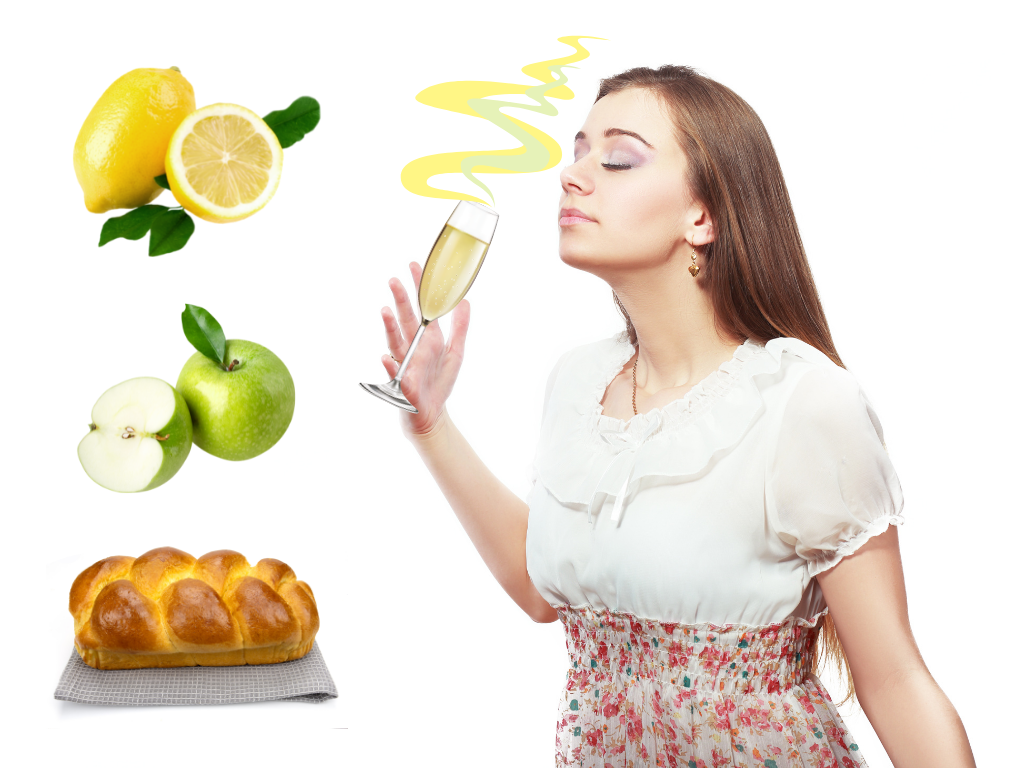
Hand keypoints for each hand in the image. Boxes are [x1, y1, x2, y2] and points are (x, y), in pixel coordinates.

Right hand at [381, 261, 469, 438]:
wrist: (432, 414)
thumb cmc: (440, 383)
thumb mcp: (456, 352)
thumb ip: (460, 327)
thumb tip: (465, 301)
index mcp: (428, 338)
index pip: (421, 309)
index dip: (417, 289)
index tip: (413, 267)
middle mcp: (414, 347)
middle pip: (406, 320)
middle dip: (400, 301)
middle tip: (393, 280)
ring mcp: (405, 363)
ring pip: (395, 342)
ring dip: (390, 327)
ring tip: (385, 311)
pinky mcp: (403, 383)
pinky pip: (395, 373)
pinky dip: (390, 366)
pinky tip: (386, 358)